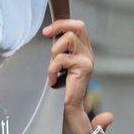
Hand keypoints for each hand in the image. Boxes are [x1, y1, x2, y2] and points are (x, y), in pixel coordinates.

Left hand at [44, 19, 95, 133]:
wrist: (67, 110)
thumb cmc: (60, 89)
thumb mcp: (58, 65)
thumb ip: (57, 50)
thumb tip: (48, 33)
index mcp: (83, 51)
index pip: (78, 26)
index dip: (62, 23)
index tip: (46, 32)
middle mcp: (88, 53)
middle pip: (78, 26)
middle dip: (60, 27)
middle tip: (46, 35)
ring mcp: (87, 60)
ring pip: (68, 39)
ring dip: (54, 52)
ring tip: (53, 68)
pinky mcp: (84, 67)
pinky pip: (62, 58)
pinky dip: (52, 69)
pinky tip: (53, 80)